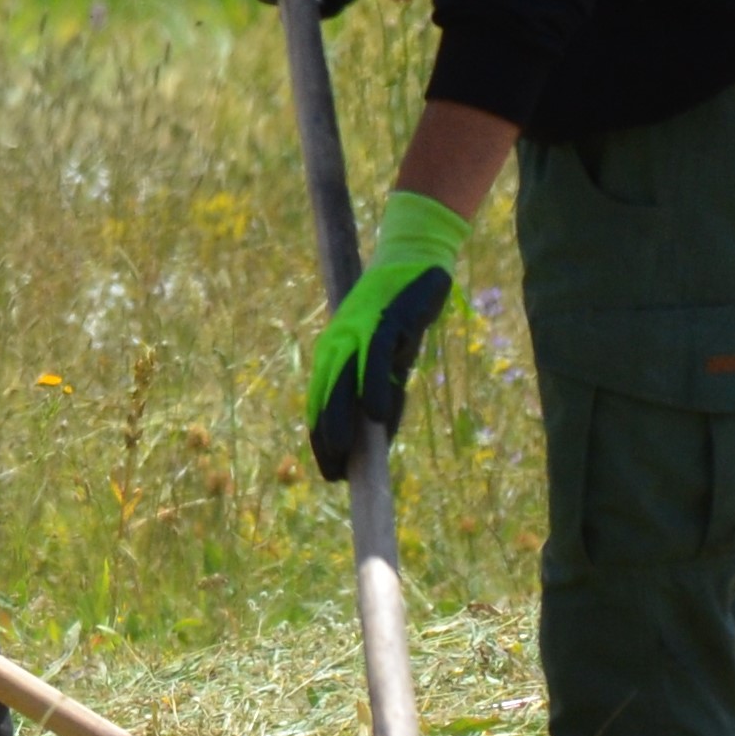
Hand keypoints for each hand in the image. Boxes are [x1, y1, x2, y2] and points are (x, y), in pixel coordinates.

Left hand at [305, 189, 470, 481]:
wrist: (413, 260)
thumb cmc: (399, 313)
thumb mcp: (389, 358)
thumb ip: (385, 391)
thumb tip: (383, 434)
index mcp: (334, 352)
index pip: (321, 403)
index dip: (323, 439)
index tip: (330, 472)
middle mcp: (338, 343)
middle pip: (325, 398)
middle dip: (328, 439)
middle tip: (334, 474)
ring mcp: (358, 331)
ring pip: (343, 383)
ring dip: (342, 422)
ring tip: (345, 455)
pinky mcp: (383, 321)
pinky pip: (374, 360)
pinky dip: (374, 388)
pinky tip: (378, 416)